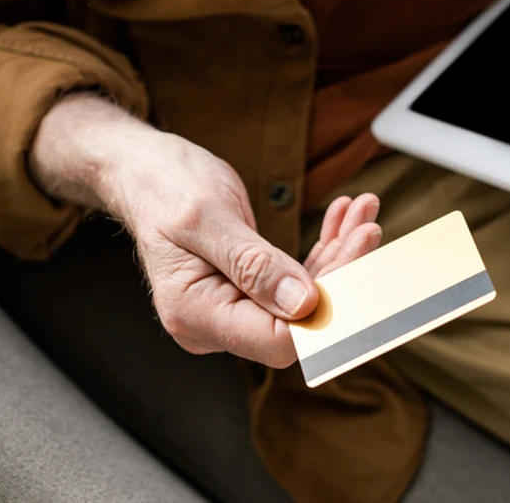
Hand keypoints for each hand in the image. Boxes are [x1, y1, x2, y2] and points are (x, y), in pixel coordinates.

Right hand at [30, 93, 381, 367]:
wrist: (142, 171)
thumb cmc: (163, 186)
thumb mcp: (207, 217)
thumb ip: (253, 265)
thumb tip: (303, 304)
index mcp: (195, 313)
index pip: (278, 338)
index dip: (326, 309)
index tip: (358, 260)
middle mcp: (212, 323)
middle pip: (297, 323)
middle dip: (341, 275)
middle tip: (367, 227)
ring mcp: (230, 310)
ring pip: (303, 301)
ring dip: (339, 258)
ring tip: (361, 215)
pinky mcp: (246, 292)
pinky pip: (294, 283)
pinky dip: (323, 253)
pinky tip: (342, 222)